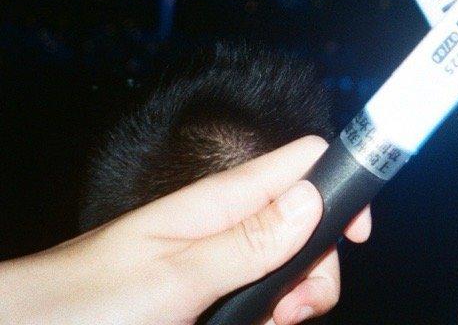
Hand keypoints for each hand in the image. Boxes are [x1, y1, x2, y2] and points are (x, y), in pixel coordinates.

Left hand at [0, 136, 370, 324]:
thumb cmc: (84, 303)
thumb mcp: (173, 278)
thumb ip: (245, 242)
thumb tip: (314, 198)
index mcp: (216, 202)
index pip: (300, 162)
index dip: (341, 184)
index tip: (359, 232)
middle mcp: (220, 226)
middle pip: (302, 226)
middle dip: (316, 266)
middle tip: (297, 307)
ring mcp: (211, 264)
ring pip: (282, 270)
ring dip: (292, 299)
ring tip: (272, 324)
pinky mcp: (201, 302)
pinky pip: (254, 301)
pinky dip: (266, 316)